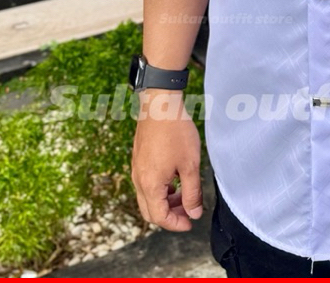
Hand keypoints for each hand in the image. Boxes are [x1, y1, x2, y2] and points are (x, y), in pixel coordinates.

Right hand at [130, 91, 204, 230]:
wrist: (160, 104)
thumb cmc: (176, 132)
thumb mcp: (191, 165)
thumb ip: (192, 193)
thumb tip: (194, 213)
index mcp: (150, 185)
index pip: (159, 217)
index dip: (176, 224)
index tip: (191, 222)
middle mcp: (139, 180)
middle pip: (150, 211)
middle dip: (170, 215)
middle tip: (189, 211)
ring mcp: (136, 169)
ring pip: (148, 197)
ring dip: (165, 201)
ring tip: (185, 194)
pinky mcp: (138, 159)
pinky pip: (146, 183)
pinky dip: (160, 189)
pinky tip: (175, 178)